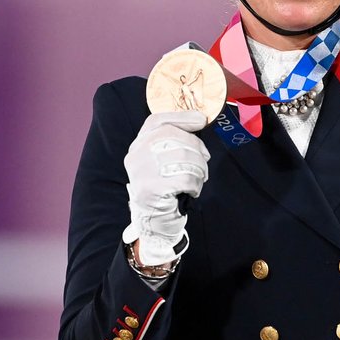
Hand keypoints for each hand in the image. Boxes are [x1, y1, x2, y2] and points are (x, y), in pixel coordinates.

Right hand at [123, 110, 209, 265]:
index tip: (201, 120)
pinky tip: (192, 190)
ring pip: (184, 157)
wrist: (155, 222)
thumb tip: (199, 120)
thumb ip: (175, 142)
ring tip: (197, 179)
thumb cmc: (166, 188)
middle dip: (197, 149)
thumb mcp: (165, 161)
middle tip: (203, 163)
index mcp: (138, 145)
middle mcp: (135, 155)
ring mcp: (141, 172)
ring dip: (199, 169)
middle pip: (175, 137)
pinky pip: (185, 178)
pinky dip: (196, 184)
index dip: (181, 117)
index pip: (157, 121)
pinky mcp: (150, 189)